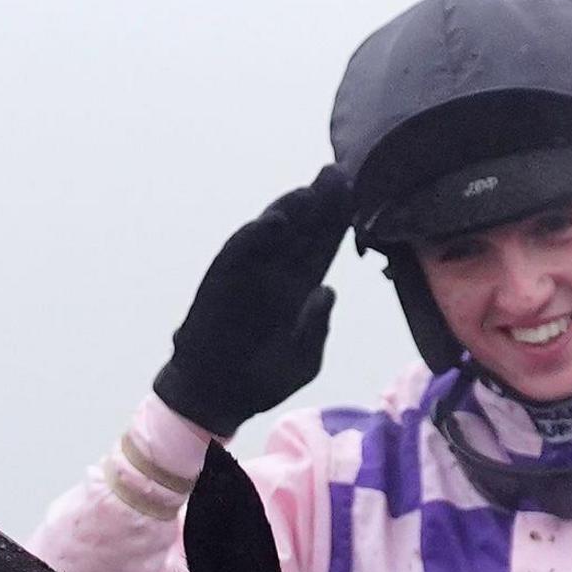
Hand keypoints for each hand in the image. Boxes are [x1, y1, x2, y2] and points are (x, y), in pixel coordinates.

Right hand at [152, 165, 348, 438]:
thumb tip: (327, 291)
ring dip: (290, 211)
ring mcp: (249, 276)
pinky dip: (255, 237)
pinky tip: (275, 221)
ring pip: (273, 236)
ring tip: (310, 190)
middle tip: (336, 174)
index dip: (337, 224)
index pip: (323, 249)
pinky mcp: (222, 281)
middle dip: (319, 205)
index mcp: (299, 292)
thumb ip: (317, 327)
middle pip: (302, 234)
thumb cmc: (260, 382)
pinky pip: (239, 253)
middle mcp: (276, 277)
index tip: (354, 196)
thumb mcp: (303, 360)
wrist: (216, 397)